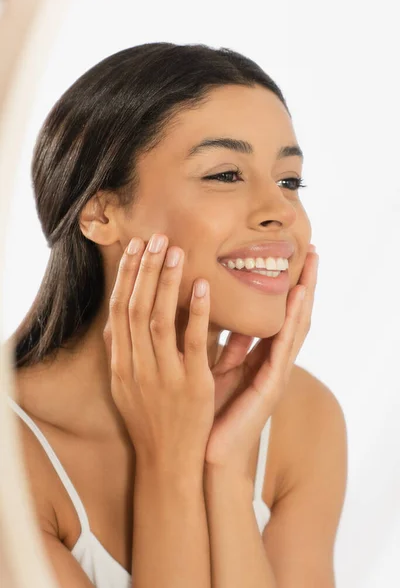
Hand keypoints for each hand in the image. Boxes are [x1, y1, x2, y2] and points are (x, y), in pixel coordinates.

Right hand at [102, 234, 215, 469]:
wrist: (167, 463)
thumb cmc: (148, 422)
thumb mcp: (124, 388)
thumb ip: (121, 355)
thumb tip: (114, 324)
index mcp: (121, 364)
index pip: (118, 311)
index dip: (126, 277)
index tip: (135, 248)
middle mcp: (136, 367)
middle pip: (134, 308)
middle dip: (144, 270)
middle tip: (156, 238)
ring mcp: (163, 376)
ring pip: (158, 319)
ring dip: (166, 282)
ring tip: (175, 251)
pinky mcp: (192, 385)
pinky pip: (192, 342)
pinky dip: (195, 312)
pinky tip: (202, 286)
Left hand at [205, 245, 318, 478]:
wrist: (210, 456)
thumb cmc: (212, 414)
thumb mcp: (219, 370)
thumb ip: (228, 345)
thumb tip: (226, 318)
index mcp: (260, 358)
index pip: (279, 316)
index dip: (287, 288)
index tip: (292, 258)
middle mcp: (273, 363)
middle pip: (293, 316)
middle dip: (304, 283)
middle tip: (312, 250)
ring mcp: (276, 373)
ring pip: (297, 326)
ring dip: (306, 294)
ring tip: (313, 264)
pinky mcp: (272, 385)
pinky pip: (283, 345)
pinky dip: (292, 319)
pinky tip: (298, 295)